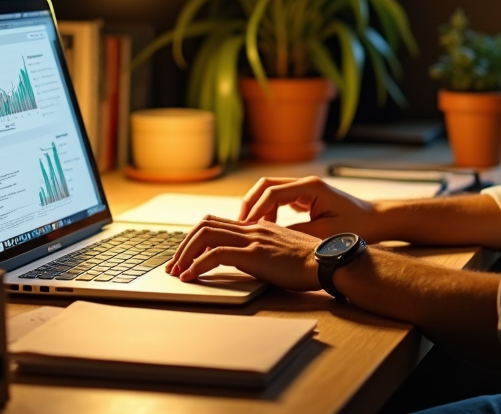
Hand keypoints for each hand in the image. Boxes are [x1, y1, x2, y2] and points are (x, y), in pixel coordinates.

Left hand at [166, 215, 321, 291]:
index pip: (217, 222)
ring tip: (177, 273)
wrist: (327, 261)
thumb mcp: (282, 250)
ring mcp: (252, 240)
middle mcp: (252, 229)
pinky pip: (216, 255)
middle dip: (183, 245)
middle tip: (174, 266)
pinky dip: (197, 265)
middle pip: (205, 225)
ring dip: (185, 254)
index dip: (195, 238)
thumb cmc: (310, 261)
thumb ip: (265, 249)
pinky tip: (191, 278)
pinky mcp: (254, 255)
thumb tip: (250, 259)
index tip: (186, 256)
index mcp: (257, 227)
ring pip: (205, 236)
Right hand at [239, 176, 377, 239]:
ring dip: (258, 207)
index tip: (246, 227)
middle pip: (266, 185)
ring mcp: (304, 189)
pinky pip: (279, 199)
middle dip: (251, 204)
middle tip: (241, 226)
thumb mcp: (324, 235)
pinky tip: (265, 228)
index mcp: (310, 187)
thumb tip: (269, 238)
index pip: (272, 192)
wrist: (376, 221)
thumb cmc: (356, 227)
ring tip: (250, 229)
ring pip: (270, 191)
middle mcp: (305, 183)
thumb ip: (296, 234)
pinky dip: (268, 211)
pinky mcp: (305, 198)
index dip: (256, 209)